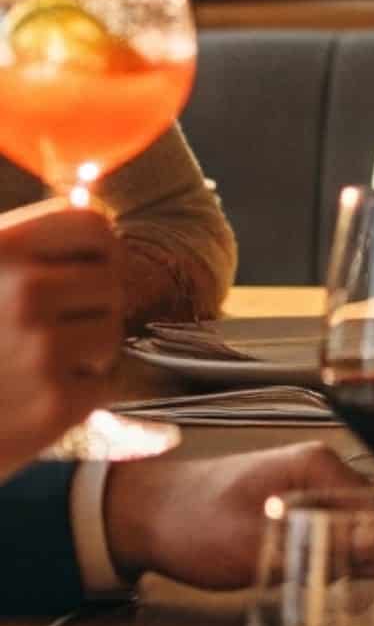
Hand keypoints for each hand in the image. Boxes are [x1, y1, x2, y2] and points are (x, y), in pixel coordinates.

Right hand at [0, 201, 122, 476]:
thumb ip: (20, 252)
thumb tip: (91, 220)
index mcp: (1, 249)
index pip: (93, 228)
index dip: (97, 252)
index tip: (84, 274)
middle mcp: (24, 293)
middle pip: (112, 283)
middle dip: (90, 309)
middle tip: (53, 333)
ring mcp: (41, 350)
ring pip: (110, 335)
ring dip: (85, 354)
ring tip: (36, 367)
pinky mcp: (53, 405)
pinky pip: (102, 386)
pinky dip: (77, 397)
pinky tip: (31, 401)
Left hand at [102, 442, 373, 588]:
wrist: (144, 516)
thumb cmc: (194, 524)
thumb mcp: (258, 543)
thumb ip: (322, 545)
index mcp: (320, 467)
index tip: (370, 591)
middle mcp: (322, 471)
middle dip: (367, 560)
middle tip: (346, 600)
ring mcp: (309, 487)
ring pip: (354, 528)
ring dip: (345, 562)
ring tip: (315, 589)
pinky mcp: (296, 507)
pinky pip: (331, 533)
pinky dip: (325, 559)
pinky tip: (303, 580)